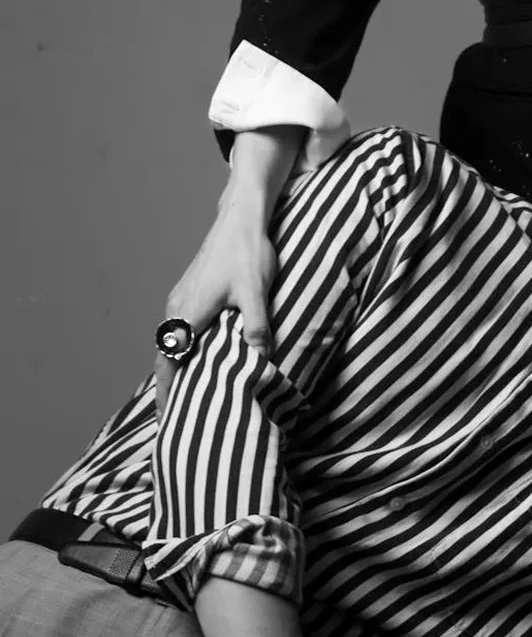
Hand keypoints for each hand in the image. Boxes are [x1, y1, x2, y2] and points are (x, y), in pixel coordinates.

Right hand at [155, 178, 276, 414]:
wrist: (242, 216)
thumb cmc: (246, 252)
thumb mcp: (255, 291)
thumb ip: (256, 326)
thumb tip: (260, 360)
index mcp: (186, 313)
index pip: (168, 362)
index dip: (165, 392)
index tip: (166, 419)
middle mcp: (176, 307)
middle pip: (166, 356)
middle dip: (169, 387)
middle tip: (177, 418)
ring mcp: (181, 297)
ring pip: (173, 341)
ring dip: (176, 367)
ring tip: (187, 395)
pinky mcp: (190, 290)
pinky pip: (181, 328)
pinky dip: (184, 348)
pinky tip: (199, 357)